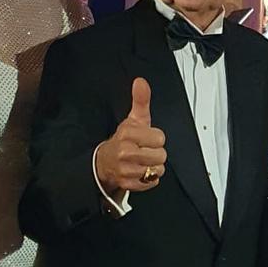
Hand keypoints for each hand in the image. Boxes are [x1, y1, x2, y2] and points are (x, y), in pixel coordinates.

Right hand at [95, 78, 166, 193]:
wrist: (105, 161)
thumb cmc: (123, 140)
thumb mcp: (133, 119)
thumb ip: (140, 101)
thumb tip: (141, 82)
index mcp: (127, 134)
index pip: (160, 138)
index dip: (156, 138)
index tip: (146, 138)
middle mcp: (125, 152)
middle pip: (161, 155)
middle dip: (156, 153)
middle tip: (145, 150)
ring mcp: (126, 170)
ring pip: (158, 169)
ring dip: (154, 166)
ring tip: (143, 161)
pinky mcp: (128, 184)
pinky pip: (152, 182)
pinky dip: (149, 179)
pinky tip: (140, 171)